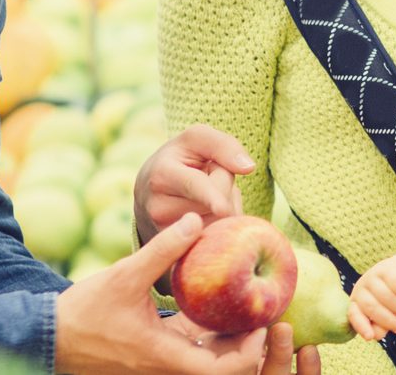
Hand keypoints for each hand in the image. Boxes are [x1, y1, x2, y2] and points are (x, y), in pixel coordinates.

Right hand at [55, 212, 315, 373]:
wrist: (45, 336)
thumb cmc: (82, 312)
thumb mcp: (125, 275)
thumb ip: (163, 249)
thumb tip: (196, 219)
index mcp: (163, 357)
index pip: (220, 371)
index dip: (247, 353)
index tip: (260, 325)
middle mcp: (165, 367)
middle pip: (219, 368)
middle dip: (244, 345)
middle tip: (260, 312)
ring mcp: (158, 363)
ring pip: (204, 359)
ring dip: (225, 338)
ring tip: (244, 304)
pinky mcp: (151, 354)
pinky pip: (187, 348)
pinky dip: (204, 332)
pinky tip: (212, 302)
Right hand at [134, 124, 256, 242]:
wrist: (148, 195)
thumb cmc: (179, 161)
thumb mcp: (196, 141)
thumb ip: (223, 145)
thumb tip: (247, 167)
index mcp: (161, 174)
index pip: (194, 185)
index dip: (212, 196)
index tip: (223, 208)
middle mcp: (158, 208)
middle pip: (218, 204)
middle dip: (226, 189)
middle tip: (207, 180)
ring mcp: (166, 235)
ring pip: (219, 224)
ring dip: (225, 210)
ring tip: (202, 200)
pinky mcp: (175, 254)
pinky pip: (215, 244)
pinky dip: (220, 229)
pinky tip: (203, 218)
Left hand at [347, 254, 395, 341]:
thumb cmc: (389, 302)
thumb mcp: (384, 316)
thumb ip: (379, 327)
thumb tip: (375, 335)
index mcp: (356, 302)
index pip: (353, 314)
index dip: (361, 326)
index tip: (369, 337)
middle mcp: (360, 288)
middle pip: (372, 307)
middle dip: (388, 320)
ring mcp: (372, 276)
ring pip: (386, 296)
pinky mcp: (387, 268)